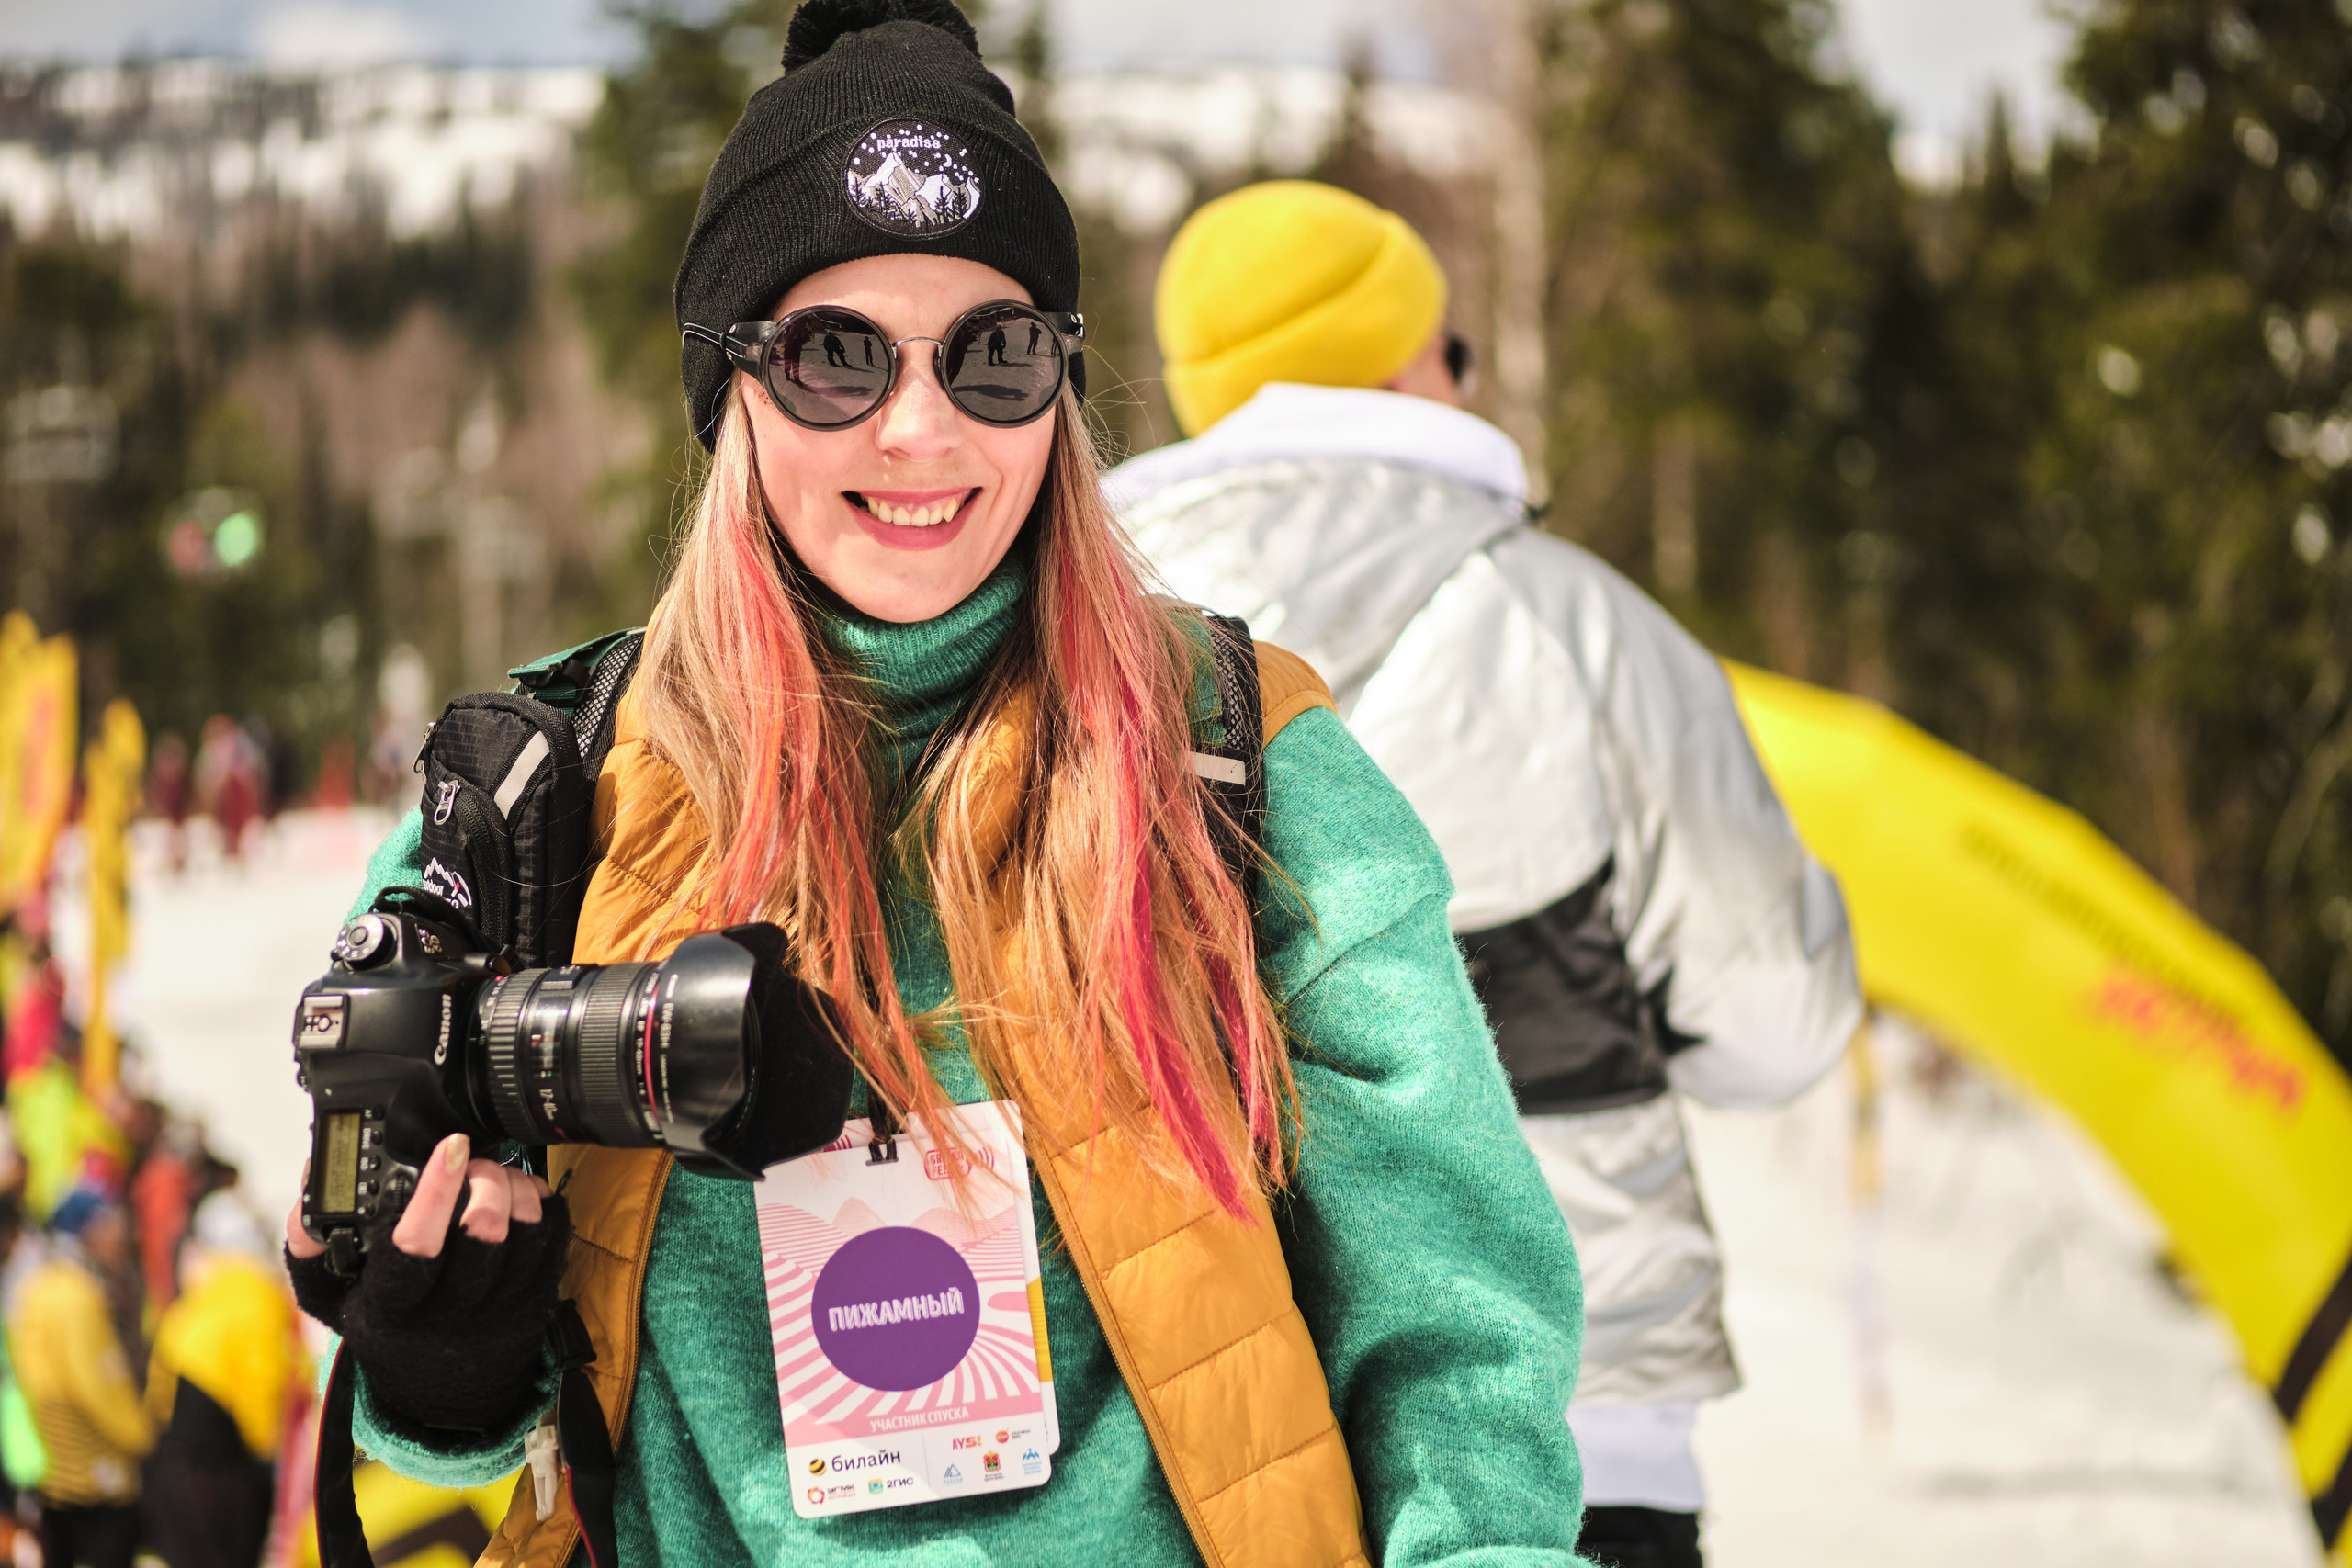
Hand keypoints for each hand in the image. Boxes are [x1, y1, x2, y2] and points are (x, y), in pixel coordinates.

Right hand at [285, 1133, 570, 1433]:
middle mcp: (452, 1311)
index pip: (415, 1246)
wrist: (443, 1400)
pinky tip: (521, 1191)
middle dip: (483, 1178)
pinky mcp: (537, 1299)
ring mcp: (501, 1307)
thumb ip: (310, 1246)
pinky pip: (554, 1234)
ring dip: (513, 1184)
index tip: (448, 1147)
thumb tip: (307, 1182)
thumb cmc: (389, 1330)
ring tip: (493, 1173)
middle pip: (483, 1230)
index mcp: (393, 1308)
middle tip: (470, 1161)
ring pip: (525, 1228)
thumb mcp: (334, 1301)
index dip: (436, 1192)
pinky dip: (542, 1199)